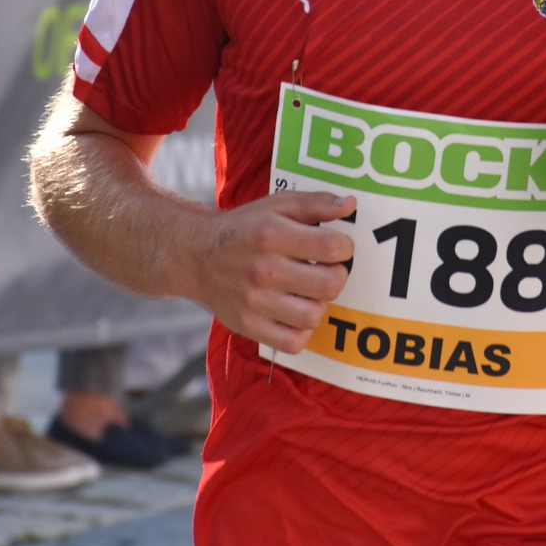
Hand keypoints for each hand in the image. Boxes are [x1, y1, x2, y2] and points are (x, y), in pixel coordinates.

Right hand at [183, 190, 356, 353]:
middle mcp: (262, 269)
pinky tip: (295, 312)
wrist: (195, 255)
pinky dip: (301, 331)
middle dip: (337, 276)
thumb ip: (315, 202)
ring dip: (319, 303)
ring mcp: (254, 301)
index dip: (345, 248)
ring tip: (308, 291)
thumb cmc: (244, 228)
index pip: (332, 247)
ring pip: (314, 315)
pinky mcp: (247, 325)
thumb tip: (350, 204)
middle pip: (330, 284)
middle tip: (325, 270)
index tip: (336, 247)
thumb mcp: (276, 204)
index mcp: (272, 235)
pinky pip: (293, 342)